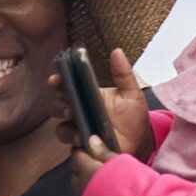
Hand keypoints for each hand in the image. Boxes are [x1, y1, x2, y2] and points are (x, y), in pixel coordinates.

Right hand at [51, 47, 154, 190]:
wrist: (139, 144)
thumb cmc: (134, 119)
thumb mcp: (132, 94)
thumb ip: (123, 73)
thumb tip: (117, 51)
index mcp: (89, 95)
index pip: (67, 85)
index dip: (58, 80)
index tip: (55, 79)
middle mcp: (80, 110)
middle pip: (57, 103)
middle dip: (59, 101)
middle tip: (69, 102)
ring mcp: (77, 127)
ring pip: (59, 122)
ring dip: (63, 119)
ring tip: (73, 117)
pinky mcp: (78, 144)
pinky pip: (67, 139)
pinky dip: (71, 137)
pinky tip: (82, 136)